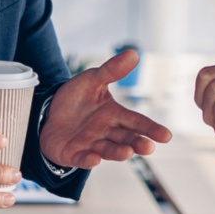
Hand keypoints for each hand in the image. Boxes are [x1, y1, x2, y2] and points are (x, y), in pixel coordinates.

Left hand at [39, 49, 171, 168]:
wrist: (48, 111)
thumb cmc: (76, 98)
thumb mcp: (92, 80)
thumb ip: (111, 70)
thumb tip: (133, 53)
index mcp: (115, 115)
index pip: (136, 122)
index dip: (151, 129)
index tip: (166, 136)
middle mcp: (106, 132)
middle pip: (126, 138)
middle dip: (137, 144)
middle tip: (148, 147)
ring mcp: (91, 145)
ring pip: (107, 150)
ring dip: (118, 153)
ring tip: (128, 152)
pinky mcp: (73, 154)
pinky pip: (82, 158)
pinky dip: (88, 160)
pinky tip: (95, 160)